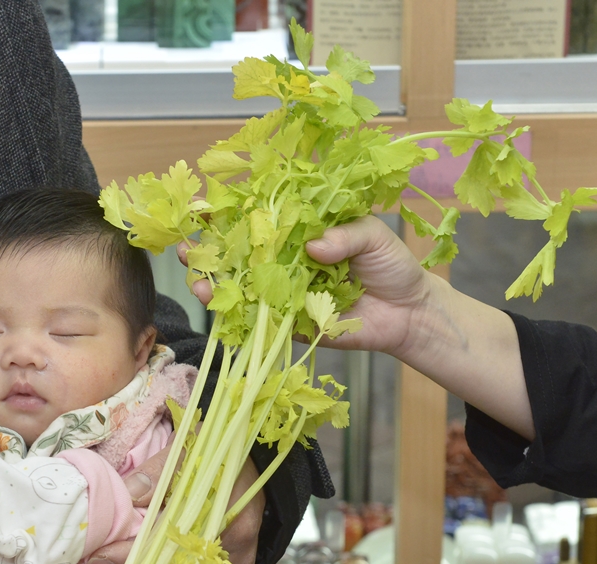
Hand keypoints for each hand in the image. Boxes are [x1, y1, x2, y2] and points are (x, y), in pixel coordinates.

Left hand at [84, 445, 261, 563]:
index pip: (161, 541)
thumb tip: (127, 495)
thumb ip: (156, 473)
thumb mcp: (186, 451)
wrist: (258, 465)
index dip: (125, 553)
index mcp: (214, 508)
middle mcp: (228, 541)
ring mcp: (236, 562)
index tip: (94, 560)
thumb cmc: (216, 456)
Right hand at [180, 216, 435, 356]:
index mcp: (301, 232)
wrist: (408, 314)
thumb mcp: (374, 236)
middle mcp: (286, 261)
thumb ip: (346, 235)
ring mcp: (285, 293)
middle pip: (241, 253)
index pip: (262, 218)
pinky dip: (239, 315)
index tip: (206, 208)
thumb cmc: (392, 266)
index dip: (232, 213)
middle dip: (210, 250)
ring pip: (243, 287)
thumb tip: (314, 247)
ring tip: (197, 279)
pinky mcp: (291, 323)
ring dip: (215, 283)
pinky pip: (261, 319)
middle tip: (188, 247)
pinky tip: (220, 307)